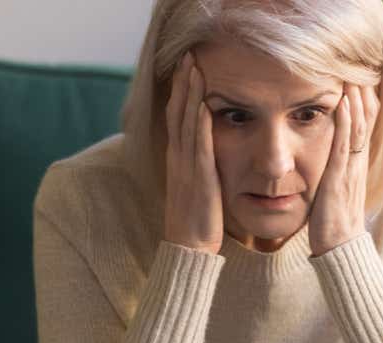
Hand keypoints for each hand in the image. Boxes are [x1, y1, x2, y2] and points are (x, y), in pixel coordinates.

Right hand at [163, 51, 223, 254]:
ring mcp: (187, 167)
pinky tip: (205, 105)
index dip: (180, 91)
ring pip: (187, 123)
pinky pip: (199, 146)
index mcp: (178, 158)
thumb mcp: (196, 186)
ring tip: (195, 69)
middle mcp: (179, 158)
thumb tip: (206, 150)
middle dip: (184, 83)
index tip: (187, 68)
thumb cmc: (197, 221)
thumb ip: (199, 166)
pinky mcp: (199, 178)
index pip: (177, 117)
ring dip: (191, 94)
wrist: (189, 247)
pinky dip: (201, 124)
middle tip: (189, 55)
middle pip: (178, 112)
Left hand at [309, 83, 379, 256]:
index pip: (364, 126)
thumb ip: (337, 175)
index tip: (359, 79)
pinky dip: (345, 120)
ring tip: (352, 73)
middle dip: (363, 93)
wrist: (340, 249)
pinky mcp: (339, 177)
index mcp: (356, 166)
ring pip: (357, 126)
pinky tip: (343, 101)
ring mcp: (350, 169)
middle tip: (359, 66)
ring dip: (355, 98)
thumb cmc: (335, 224)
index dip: (364, 102)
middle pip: (366, 120)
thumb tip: (332, 165)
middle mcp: (357, 163)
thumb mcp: (337, 192)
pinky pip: (344, 142)